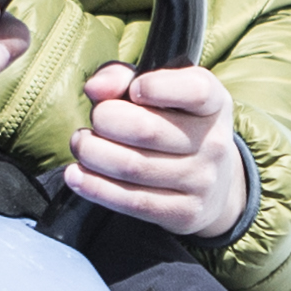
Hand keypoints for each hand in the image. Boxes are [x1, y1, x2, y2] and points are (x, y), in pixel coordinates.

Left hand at [61, 62, 239, 238]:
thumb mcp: (158, 91)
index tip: (134, 90)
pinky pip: (132, 200)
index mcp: (214, 103)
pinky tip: (77, 176)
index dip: (158, 87)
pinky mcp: (185, 213)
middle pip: (147, 129)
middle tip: (95, 120)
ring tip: (82, 145)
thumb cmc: (173, 124)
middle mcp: (214, 143)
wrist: (212, 184)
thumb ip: (122, 78)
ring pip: (133, 167)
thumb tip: (95, 88)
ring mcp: (202, 181)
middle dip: (105, 120)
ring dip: (93, 154)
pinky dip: (95, 187)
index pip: (195, 91)